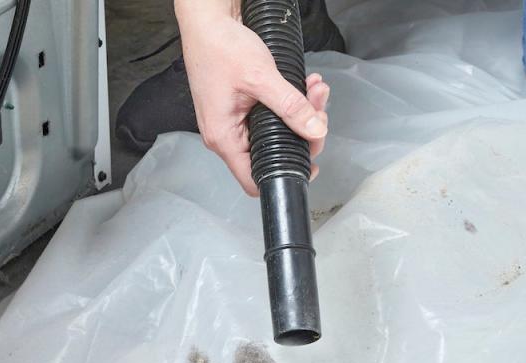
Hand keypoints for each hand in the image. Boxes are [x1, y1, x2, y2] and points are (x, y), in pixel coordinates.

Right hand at [175, 0, 330, 195]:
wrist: (207, 19)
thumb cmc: (219, 45)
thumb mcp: (261, 77)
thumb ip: (291, 106)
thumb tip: (314, 130)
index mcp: (224, 137)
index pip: (254, 179)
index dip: (283, 176)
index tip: (308, 164)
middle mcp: (227, 134)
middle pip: (273, 152)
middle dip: (303, 134)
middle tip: (318, 114)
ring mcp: (235, 121)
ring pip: (278, 131)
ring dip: (302, 113)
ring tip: (315, 92)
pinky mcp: (243, 107)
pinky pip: (273, 114)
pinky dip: (292, 102)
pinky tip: (305, 86)